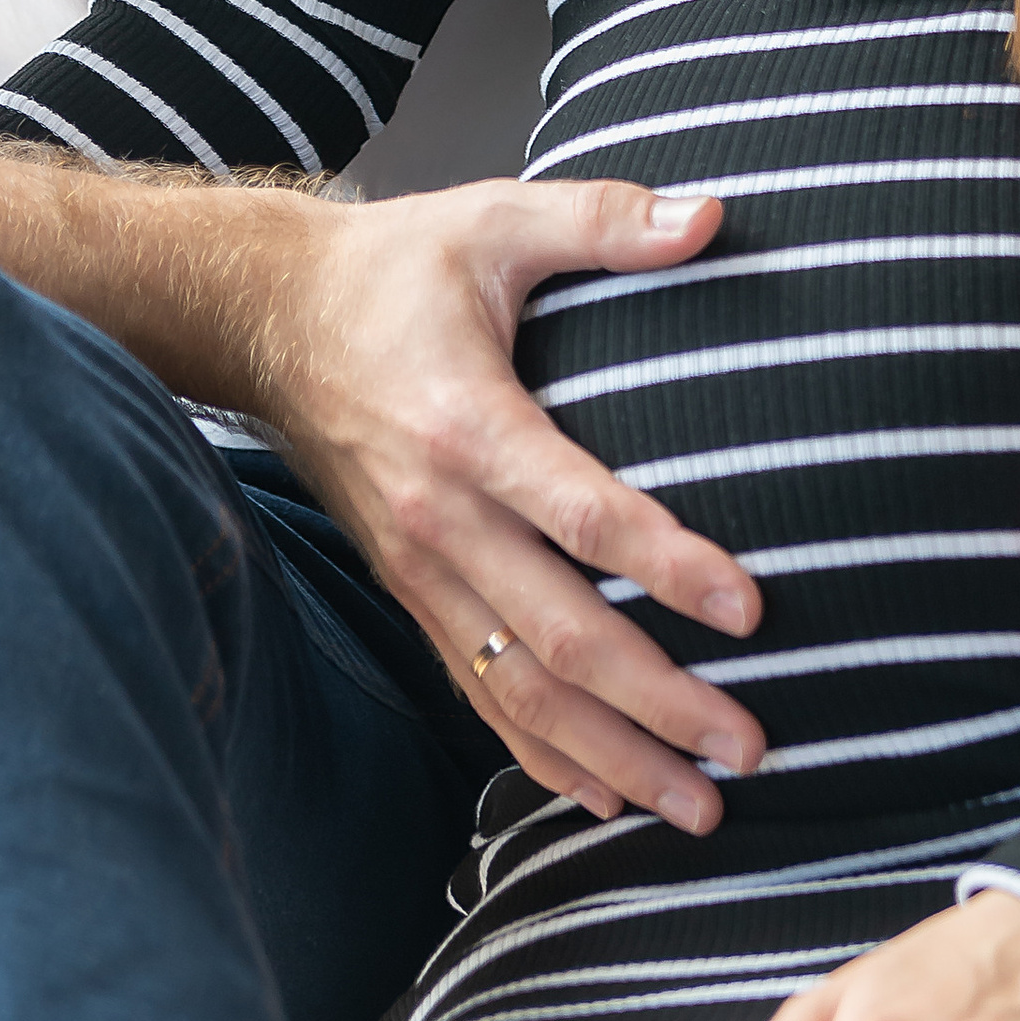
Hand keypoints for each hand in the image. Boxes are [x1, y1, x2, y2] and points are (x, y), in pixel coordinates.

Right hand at [255, 177, 769, 835]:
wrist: (270, 315)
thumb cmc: (395, 266)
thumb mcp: (495, 216)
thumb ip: (603, 219)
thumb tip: (712, 218)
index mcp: (466, 425)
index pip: (580, 515)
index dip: (667, 566)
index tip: (749, 610)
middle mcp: (439, 517)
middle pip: (557, 636)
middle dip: (657, 704)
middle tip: (747, 747)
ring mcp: (419, 567)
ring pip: (518, 689)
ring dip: (610, 754)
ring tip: (696, 804)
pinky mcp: (410, 589)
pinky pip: (478, 690)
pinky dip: (540, 752)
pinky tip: (602, 794)